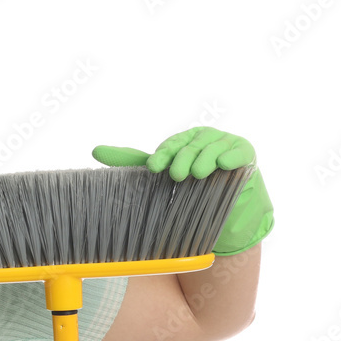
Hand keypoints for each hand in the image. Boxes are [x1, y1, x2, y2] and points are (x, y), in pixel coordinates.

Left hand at [92, 126, 273, 254]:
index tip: (154, 168)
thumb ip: (132, 161)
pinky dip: (230, 158)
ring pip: (213, 149)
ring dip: (204, 160)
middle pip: (192, 146)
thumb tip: (95, 150)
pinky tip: (224, 165)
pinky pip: (238, 153)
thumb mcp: (161, 171)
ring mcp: (226, 143)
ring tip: (198, 173)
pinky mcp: (245, 153)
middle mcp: (204, 138)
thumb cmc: (189, 182)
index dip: (163, 155)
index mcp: (184, 139)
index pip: (172, 145)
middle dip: (183, 159)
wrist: (224, 202)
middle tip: (177, 175)